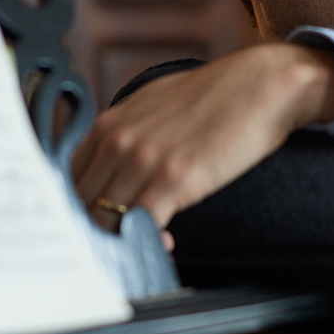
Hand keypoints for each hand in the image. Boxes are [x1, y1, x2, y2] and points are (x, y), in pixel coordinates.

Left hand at [73, 42, 333, 233]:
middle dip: (95, 228)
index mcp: (110, 123)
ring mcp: (143, 159)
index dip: (79, 207)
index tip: (97, 224)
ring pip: (106, 217)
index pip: (69, 177)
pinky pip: (141, 224)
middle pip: (81, 201)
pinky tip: (165, 242)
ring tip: (143, 247)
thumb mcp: (156, 104)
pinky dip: (148, 241)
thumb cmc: (219, 96)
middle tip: (117, 245)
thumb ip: (130, 132)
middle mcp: (117, 139)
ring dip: (121, 240)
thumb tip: (122, 163)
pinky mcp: (173, 178)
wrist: (263, 86)